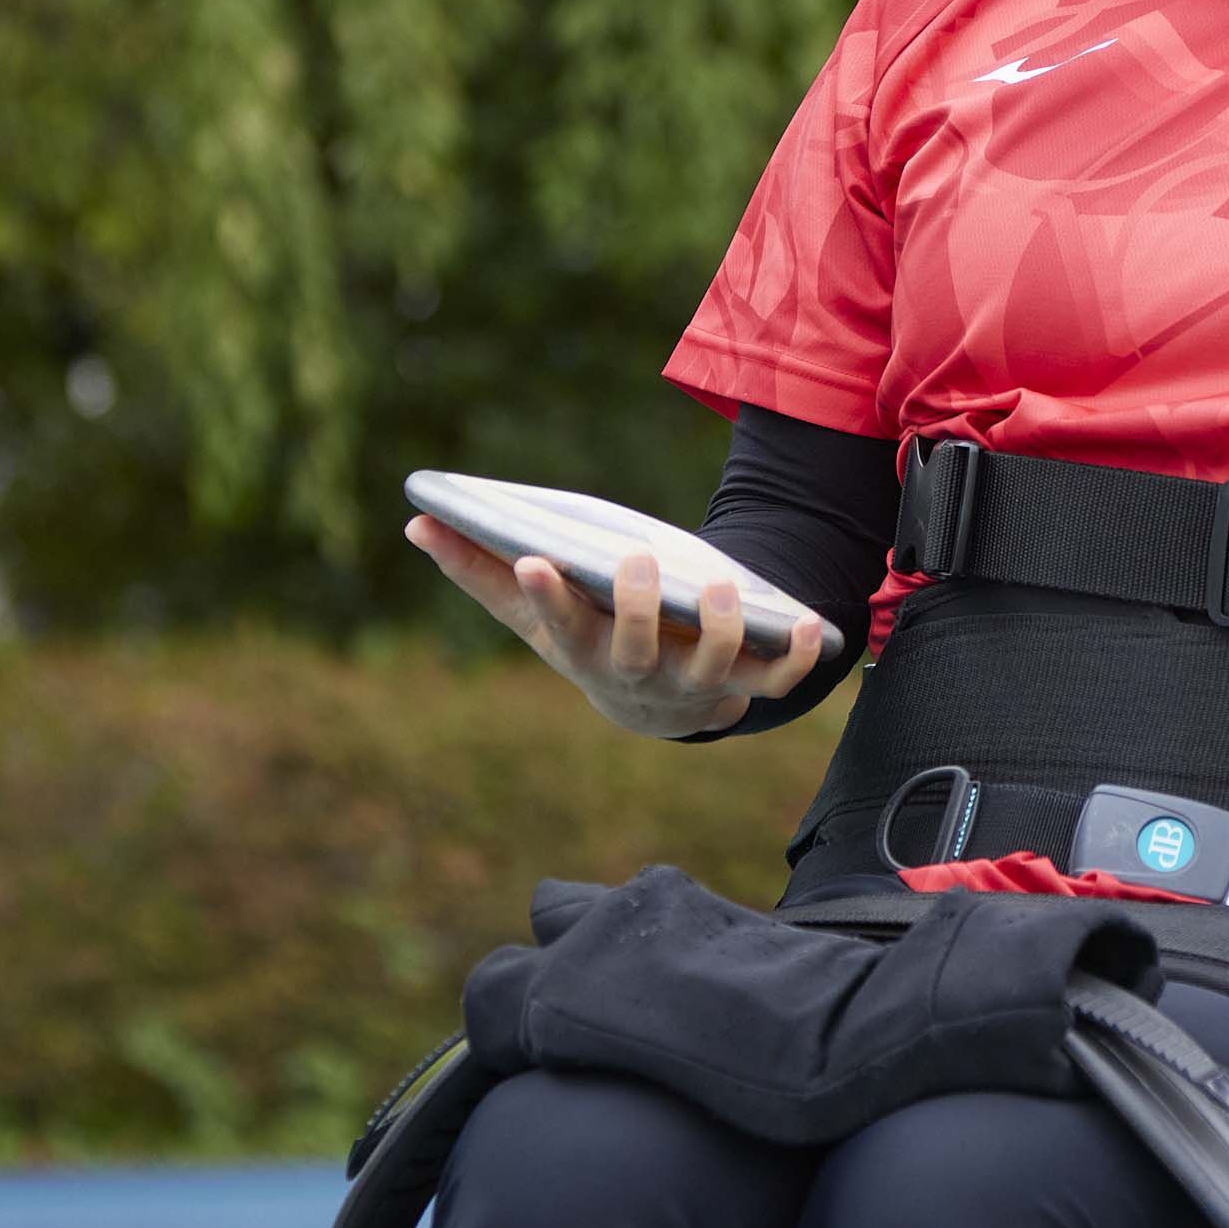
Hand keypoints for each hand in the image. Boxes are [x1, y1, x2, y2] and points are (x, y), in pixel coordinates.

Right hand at [406, 516, 832, 739]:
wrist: (652, 704)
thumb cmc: (584, 638)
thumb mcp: (534, 612)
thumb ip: (479, 570)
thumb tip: (416, 522)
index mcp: (581, 648)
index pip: (557, 625)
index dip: (545, 597)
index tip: (534, 561)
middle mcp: (636, 672)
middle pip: (633, 652)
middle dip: (635, 610)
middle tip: (634, 562)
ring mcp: (692, 681)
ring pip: (710, 665)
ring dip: (721, 630)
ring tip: (722, 586)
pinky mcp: (741, 684)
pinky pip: (774, 680)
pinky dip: (798, 658)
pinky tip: (812, 625)